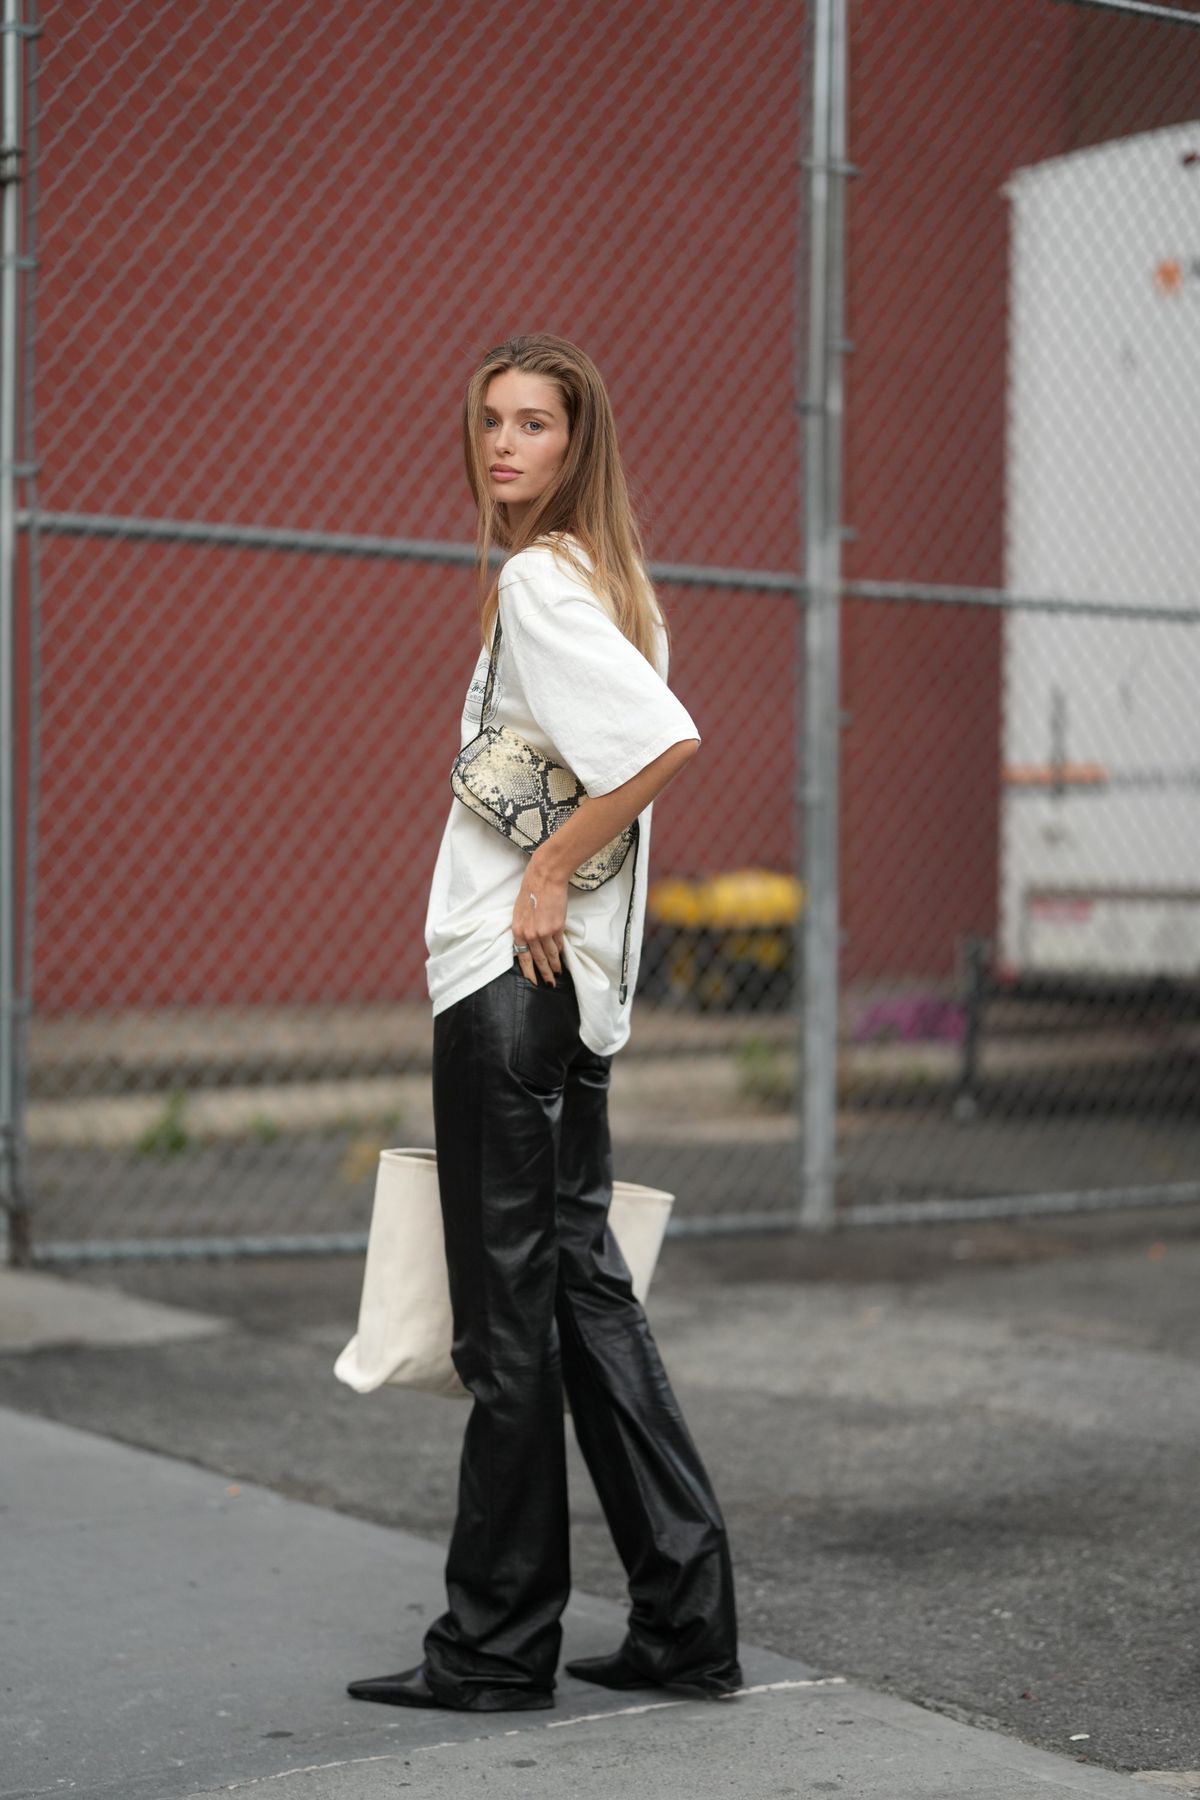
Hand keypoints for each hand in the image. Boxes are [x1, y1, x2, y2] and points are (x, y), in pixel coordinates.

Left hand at [512, 860, 566, 986]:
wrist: (545, 878)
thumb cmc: (531, 891)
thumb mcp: (519, 912)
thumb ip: (523, 929)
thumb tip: (529, 943)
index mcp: (518, 930)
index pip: (523, 957)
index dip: (529, 972)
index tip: (533, 981)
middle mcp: (530, 934)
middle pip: (538, 960)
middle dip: (544, 974)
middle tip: (549, 984)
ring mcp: (544, 932)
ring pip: (551, 955)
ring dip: (555, 966)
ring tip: (557, 974)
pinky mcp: (557, 927)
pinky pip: (559, 944)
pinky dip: (561, 952)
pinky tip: (561, 958)